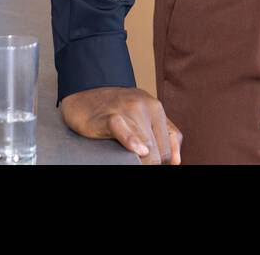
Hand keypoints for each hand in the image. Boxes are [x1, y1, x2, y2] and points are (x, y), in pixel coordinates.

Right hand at [60, 86, 182, 163]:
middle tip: (137, 162)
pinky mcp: (109, 117)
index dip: (161, 161)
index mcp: (156, 107)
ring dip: (141, 161)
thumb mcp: (144, 116)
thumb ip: (165, 134)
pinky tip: (137, 151)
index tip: (149, 162)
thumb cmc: (115, 110)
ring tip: (131, 160)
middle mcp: (145, 107)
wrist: (83, 96)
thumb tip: (177, 161)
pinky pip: (124, 131)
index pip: (169, 147)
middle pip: (159, 151)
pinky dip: (131, 142)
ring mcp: (128, 110)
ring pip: (147, 148)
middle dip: (150, 163)